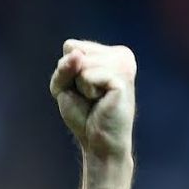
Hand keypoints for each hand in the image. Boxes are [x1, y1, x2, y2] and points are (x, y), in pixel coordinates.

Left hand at [49, 40, 136, 159]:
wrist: (99, 142)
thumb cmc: (84, 114)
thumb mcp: (64, 86)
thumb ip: (65, 66)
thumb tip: (77, 55)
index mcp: (111, 52)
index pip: (70, 46)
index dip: (66, 71)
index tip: (80, 88)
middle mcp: (121, 53)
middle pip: (73, 51)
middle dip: (70, 78)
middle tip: (87, 97)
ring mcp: (124, 64)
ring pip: (79, 62)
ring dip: (78, 86)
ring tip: (95, 99)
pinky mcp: (122, 77)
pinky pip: (86, 75)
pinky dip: (85, 91)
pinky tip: (101, 101)